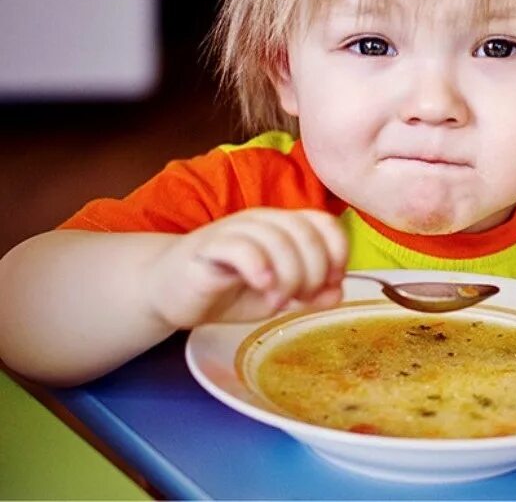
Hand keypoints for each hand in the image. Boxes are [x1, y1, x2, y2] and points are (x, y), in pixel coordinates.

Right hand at [145, 208, 347, 328]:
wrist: (169, 292)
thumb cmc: (227, 291)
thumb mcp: (277, 296)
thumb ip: (308, 294)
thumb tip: (338, 293)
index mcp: (284, 226)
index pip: (324, 223)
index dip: (337, 252)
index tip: (331, 283)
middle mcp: (262, 221)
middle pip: (305, 233)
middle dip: (313, 272)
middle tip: (302, 299)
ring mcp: (235, 230)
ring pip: (278, 239)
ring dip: (289, 277)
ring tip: (278, 304)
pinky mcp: (210, 246)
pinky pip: (242, 247)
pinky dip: (261, 269)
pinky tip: (263, 289)